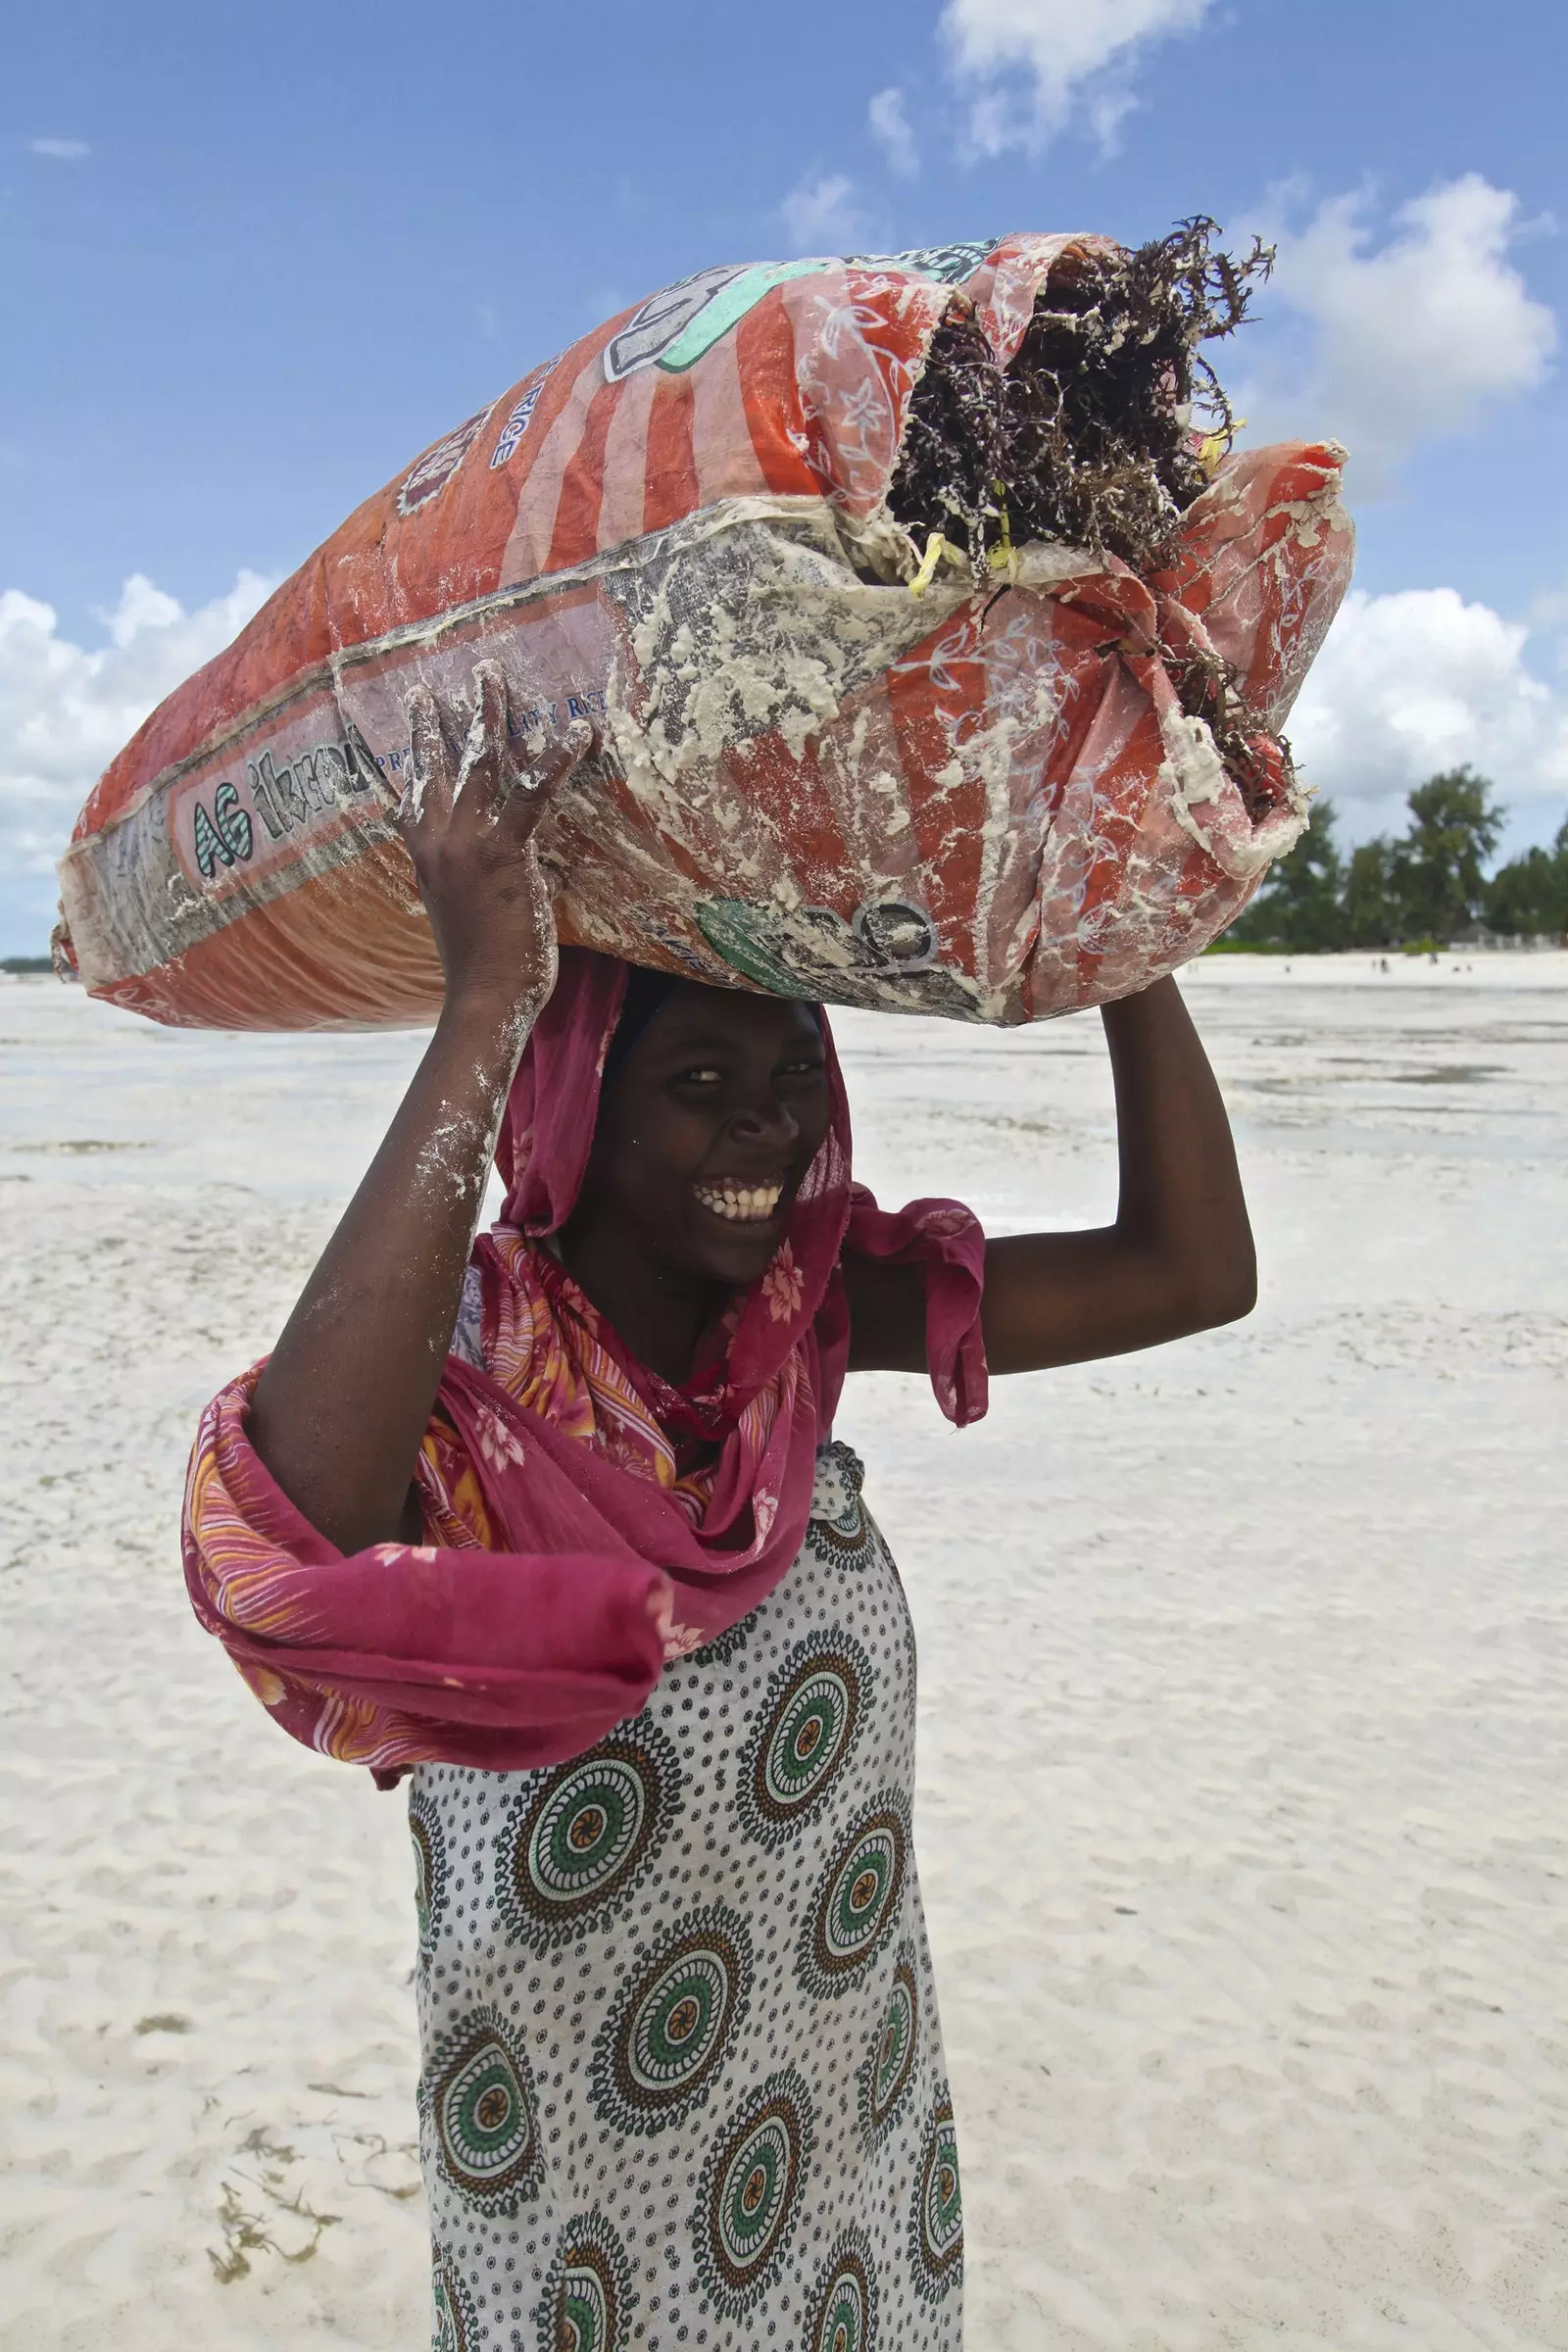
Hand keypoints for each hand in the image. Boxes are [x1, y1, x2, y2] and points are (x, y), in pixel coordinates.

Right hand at [398, 662, 595, 1019]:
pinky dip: (556, 759)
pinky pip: (532, 794)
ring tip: (491, 674)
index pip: (413, 794)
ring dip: (488, 714)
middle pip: (438, 765)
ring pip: (478, 763)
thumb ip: (464, 881)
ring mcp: (467, 846)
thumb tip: (477, 871)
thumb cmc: (481, 968)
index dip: (412, 754)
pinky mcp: (504, 854)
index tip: (412, 719)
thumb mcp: (461, 914)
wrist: (483, 999)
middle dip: (439, 719)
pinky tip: (577, 731)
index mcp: (425, 858)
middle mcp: (437, 843)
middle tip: (439, 681)